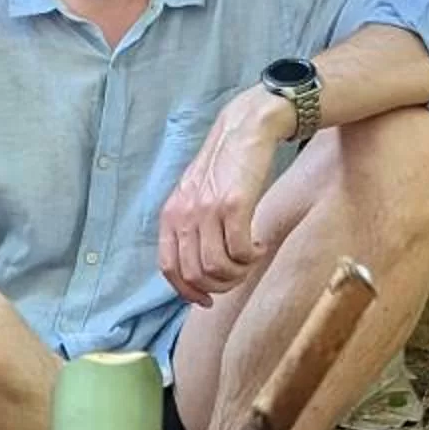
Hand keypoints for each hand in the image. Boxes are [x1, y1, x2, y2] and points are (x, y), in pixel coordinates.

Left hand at [157, 87, 291, 303]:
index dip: (188, 292)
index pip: (169, 268)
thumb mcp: (195, 196)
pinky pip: (240, 251)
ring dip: (238, 273)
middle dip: (220, 285)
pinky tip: (259, 245)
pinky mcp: (234, 205)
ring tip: (250, 258)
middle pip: (195, 274)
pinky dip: (252, 257)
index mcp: (171, 215)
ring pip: (218, 268)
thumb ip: (190, 228)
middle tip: (238, 274)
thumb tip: (198, 271)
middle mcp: (184, 215)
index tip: (206, 300)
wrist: (246, 129)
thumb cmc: (225, 166)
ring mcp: (207, 210)